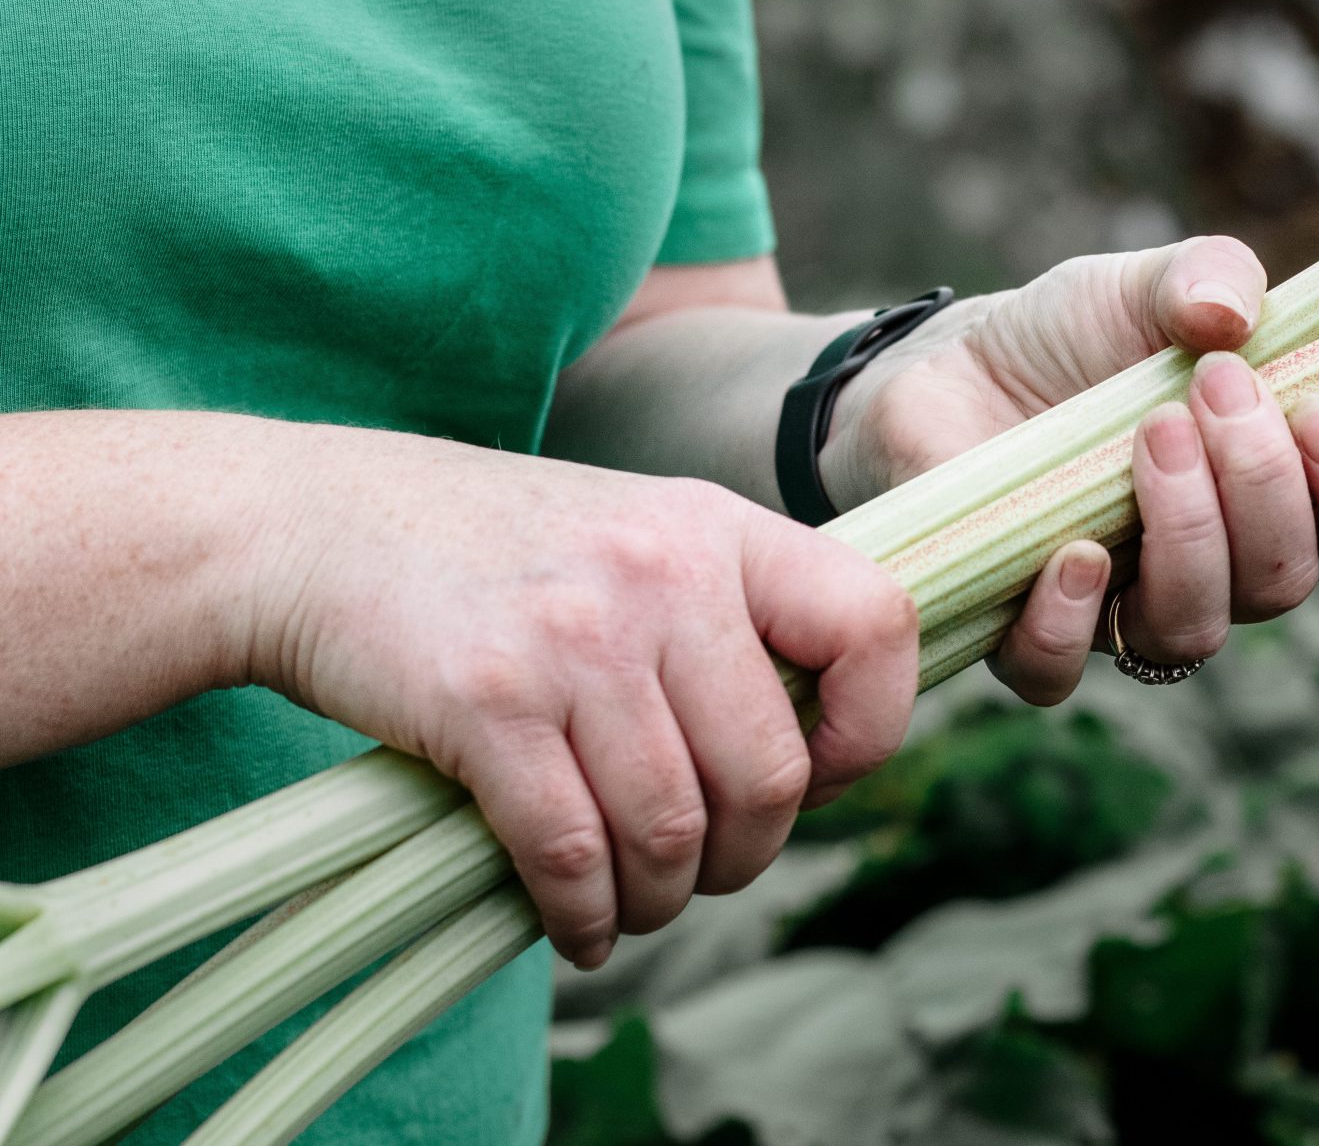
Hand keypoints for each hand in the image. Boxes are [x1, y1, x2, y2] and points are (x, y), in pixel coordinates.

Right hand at [245, 432, 917, 967]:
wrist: (313, 524)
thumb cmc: (491, 552)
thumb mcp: (636, 534)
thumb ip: (726, 617)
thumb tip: (810, 758)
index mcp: (719, 529)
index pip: (877, 626)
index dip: (868, 728)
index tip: (816, 775)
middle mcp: (665, 573)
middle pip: (771, 773)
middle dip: (747, 855)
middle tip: (704, 870)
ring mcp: (578, 637)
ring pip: (674, 830)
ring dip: (660, 900)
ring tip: (632, 904)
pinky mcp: (487, 701)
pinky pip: (572, 853)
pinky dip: (581, 915)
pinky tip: (572, 923)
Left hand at [819, 236, 1318, 703]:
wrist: (946, 362)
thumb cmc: (1073, 334)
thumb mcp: (1144, 283)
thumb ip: (1206, 276)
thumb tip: (1231, 311)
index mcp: (1276, 496)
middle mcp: (1216, 568)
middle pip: (1285, 581)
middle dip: (1264, 483)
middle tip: (1217, 386)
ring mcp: (1123, 607)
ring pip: (1194, 631)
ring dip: (1189, 534)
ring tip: (1152, 431)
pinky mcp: (1024, 626)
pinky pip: (1062, 671)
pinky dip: (1071, 620)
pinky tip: (1072, 548)